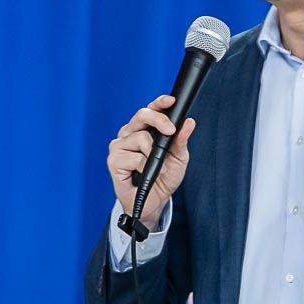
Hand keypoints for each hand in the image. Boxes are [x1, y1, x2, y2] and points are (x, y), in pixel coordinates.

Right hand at [107, 94, 196, 228]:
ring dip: (155, 153)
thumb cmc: (163, 177)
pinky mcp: (114, 161)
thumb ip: (181, 140)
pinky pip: (134, 157)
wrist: (154, 202)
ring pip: (140, 137)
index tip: (171, 101)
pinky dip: (145, 166)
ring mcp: (119, 146)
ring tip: (160, 167)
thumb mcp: (178, 158)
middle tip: (170, 131)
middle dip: (159, 120)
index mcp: (144, 129)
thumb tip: (189, 122)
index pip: (150, 110)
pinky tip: (146, 173)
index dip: (159, 103)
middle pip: (141, 115)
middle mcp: (129, 133)